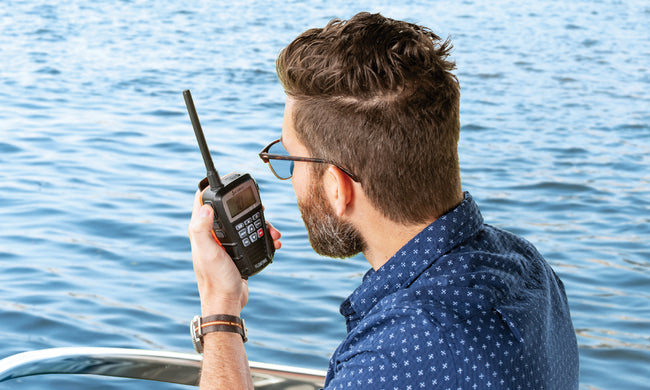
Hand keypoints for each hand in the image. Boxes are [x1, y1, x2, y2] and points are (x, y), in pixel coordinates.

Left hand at [188, 190, 280, 315]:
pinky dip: (264, 236)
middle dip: (246, 206)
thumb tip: (205, 206)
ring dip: (260, 222)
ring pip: (244, 222)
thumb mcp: (208, 253)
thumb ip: (201, 230)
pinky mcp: (238, 251)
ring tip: (272, 229)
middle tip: (259, 206)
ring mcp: (226, 243)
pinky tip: (273, 240)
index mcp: (202, 231)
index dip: (212, 188)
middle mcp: (212, 234)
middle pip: (228, 209)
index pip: (203, 201)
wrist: (227, 302)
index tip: (226, 183)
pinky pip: (252, 236)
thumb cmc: (215, 280)